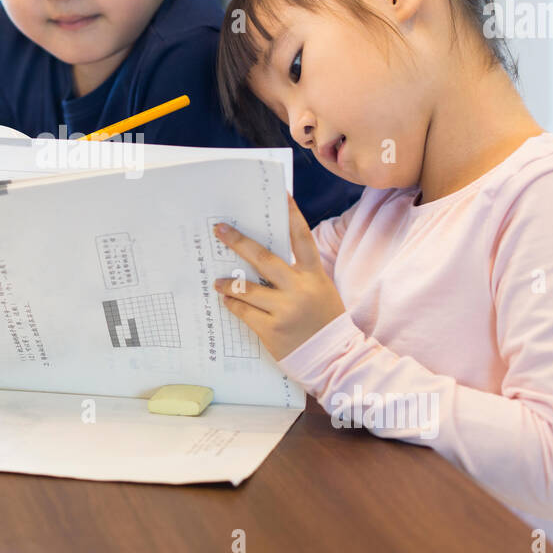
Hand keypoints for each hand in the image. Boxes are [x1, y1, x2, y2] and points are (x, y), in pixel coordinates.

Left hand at [212, 192, 345, 360]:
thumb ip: (296, 274)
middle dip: (239, 241)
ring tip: (218, 280)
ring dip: (228, 282)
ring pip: (247, 288)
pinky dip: (232, 303)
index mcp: (314, 275)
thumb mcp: (319, 290)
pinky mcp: (272, 330)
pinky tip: (226, 300)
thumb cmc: (323, 320)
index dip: (291, 214)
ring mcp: (285, 310)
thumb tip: (261, 257)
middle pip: (264, 258)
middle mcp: (299, 289)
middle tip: (220, 229)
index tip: (280, 193)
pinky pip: (244, 311)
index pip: (301, 238)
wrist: (334, 358)